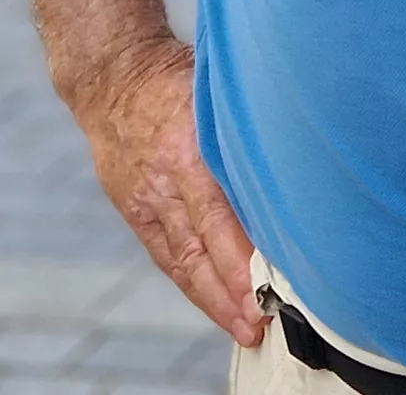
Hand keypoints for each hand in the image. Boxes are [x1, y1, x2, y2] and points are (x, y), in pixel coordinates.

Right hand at [69, 37, 266, 345]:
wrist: (112, 76)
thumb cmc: (178, 79)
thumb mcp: (218, 94)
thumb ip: (247, 134)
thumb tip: (293, 172)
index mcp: (187, 148)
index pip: (218, 214)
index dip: (240, 257)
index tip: (269, 288)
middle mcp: (164, 180)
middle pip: (200, 247)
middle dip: (232, 292)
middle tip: (261, 325)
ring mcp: (145, 197)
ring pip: (182, 260)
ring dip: (214, 299)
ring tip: (244, 329)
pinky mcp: (134, 207)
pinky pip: (165, 254)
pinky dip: (191, 282)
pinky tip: (214, 304)